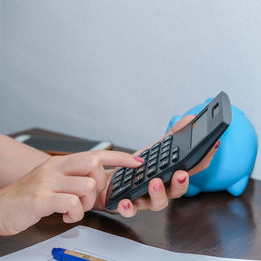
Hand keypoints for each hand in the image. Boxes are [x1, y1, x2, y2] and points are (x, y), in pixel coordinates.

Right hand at [0, 151, 140, 235]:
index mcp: (62, 163)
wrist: (2, 207)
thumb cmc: (33, 195)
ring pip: (87, 187)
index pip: (97, 154)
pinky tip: (67, 215)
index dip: (120, 157)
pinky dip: (75, 213)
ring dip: (87, 204)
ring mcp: (48, 182)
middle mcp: (56, 168)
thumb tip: (101, 178)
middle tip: (87, 199)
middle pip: (94, 166)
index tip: (138, 162)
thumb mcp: (55, 180)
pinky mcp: (41, 198)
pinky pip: (72, 203)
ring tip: (74, 210)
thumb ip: (76, 177)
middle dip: (99, 186)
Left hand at [96, 115, 219, 216]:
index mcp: (172, 174)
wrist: (111, 183)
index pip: (193, 168)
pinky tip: (125, 201)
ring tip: (154, 182)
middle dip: (182, 183)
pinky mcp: (129, 205)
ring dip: (158, 193)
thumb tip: (190, 119)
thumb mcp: (155, 150)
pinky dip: (129, 208)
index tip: (213, 144)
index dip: (205, 157)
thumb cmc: (137, 169)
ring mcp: (147, 199)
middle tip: (181, 173)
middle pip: (178, 190)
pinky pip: (132, 211)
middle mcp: (164, 189)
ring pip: (159, 203)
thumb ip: (173, 137)